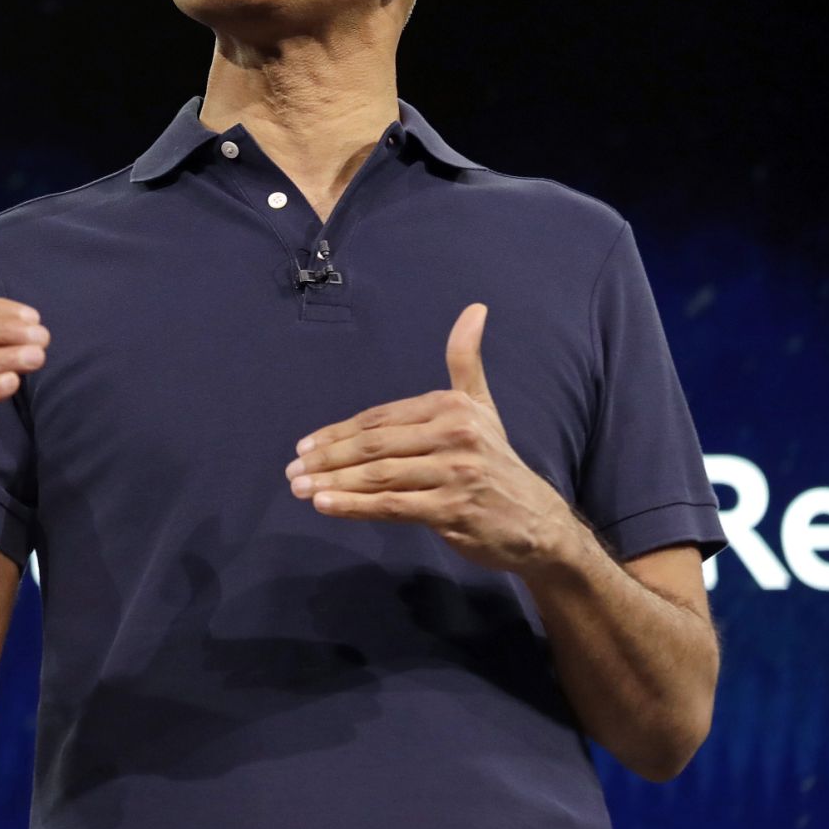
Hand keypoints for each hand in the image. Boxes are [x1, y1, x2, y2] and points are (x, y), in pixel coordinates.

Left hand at [283, 303, 578, 574]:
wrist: (536, 521)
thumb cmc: (495, 461)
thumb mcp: (482, 405)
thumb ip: (465, 361)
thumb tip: (475, 307)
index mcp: (451, 406)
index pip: (380, 418)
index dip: (339, 431)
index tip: (305, 444)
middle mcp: (454, 434)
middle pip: (375, 445)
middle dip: (328, 456)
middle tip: (292, 469)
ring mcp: (454, 474)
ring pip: (379, 475)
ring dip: (333, 481)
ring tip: (299, 487)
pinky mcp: (452, 510)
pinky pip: (392, 506)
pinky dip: (354, 506)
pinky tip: (325, 504)